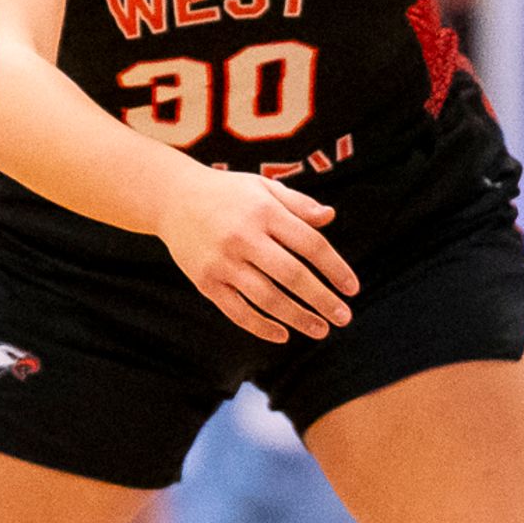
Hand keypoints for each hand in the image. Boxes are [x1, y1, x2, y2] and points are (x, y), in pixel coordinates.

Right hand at [155, 164, 355, 343]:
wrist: (171, 197)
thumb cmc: (227, 192)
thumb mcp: (263, 187)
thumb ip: (298, 203)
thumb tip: (330, 217)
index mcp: (264, 211)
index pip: (310, 244)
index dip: (335, 268)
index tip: (352, 289)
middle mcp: (243, 237)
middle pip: (292, 275)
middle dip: (322, 300)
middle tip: (343, 317)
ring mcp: (222, 261)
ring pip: (267, 298)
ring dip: (297, 318)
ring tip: (320, 330)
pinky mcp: (205, 281)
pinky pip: (237, 311)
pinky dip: (260, 326)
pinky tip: (282, 335)